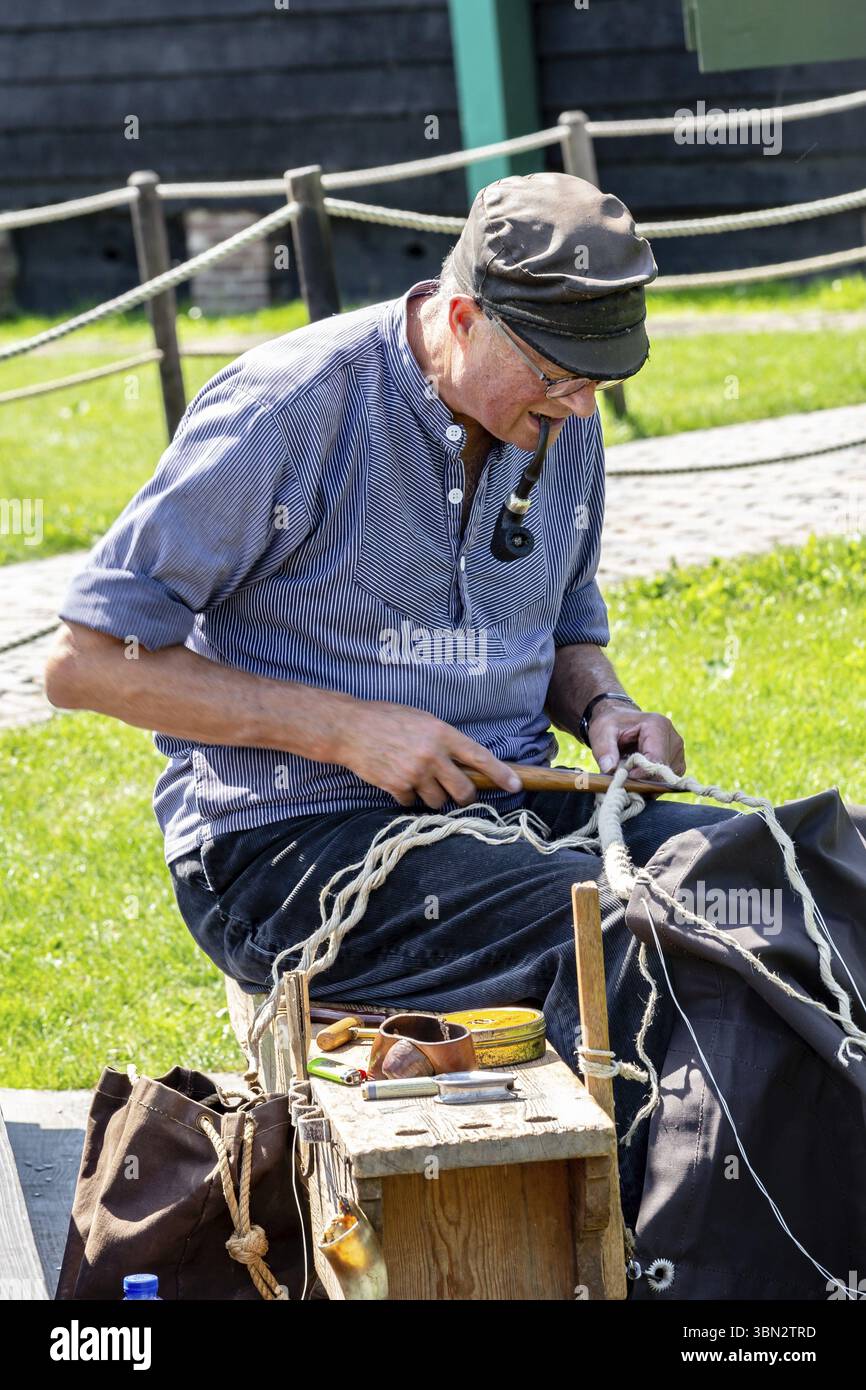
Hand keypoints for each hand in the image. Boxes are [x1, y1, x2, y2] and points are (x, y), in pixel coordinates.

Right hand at [334, 700, 522, 809]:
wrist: (350, 728)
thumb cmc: (387, 719)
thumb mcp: (423, 719)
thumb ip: (444, 739)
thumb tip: (465, 762)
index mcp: (442, 733)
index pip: (480, 757)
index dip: (500, 774)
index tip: (516, 785)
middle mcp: (432, 755)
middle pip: (464, 790)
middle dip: (464, 797)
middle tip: (461, 795)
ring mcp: (415, 773)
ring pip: (438, 801)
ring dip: (433, 796)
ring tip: (418, 779)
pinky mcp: (397, 787)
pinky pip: (412, 803)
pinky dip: (408, 796)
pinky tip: (397, 780)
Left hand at [588, 704, 685, 781]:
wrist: (620, 721)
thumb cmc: (612, 725)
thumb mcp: (602, 733)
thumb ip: (605, 750)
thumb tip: (609, 769)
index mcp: (658, 726)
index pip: (656, 760)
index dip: (640, 775)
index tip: (624, 778)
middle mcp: (673, 739)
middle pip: (663, 772)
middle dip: (642, 780)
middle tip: (623, 779)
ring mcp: (677, 752)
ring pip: (666, 779)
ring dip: (647, 782)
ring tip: (629, 773)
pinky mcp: (677, 762)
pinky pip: (667, 780)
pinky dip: (651, 782)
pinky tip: (638, 774)